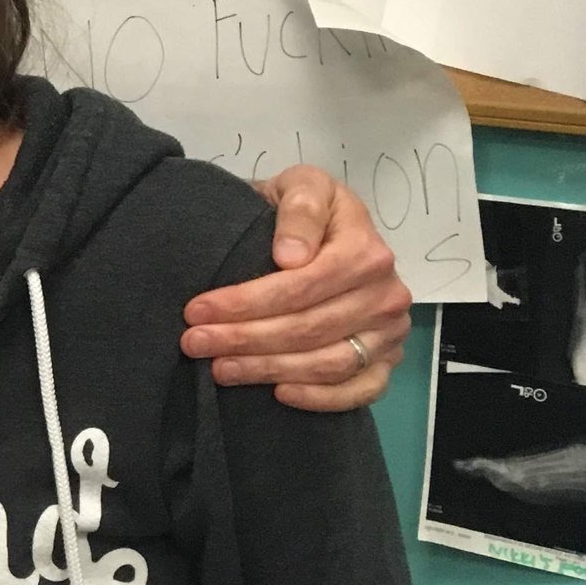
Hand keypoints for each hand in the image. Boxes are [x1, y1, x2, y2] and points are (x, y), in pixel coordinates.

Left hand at [181, 166, 409, 410]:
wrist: (326, 229)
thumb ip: (299, 209)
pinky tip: (278, 394)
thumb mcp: (301, 186)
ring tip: (220, 368)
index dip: (247, 302)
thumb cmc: (304, 211)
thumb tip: (291, 256)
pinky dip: (322, 398)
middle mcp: (386, 294)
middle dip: (244, 338)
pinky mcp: (387, 360)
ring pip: (328, 363)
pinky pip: (361, 390)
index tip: (198, 310)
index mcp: (366, 250)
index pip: (302, 286)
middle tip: (195, 343)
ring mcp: (390, 331)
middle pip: (309, 328)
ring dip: (269, 369)